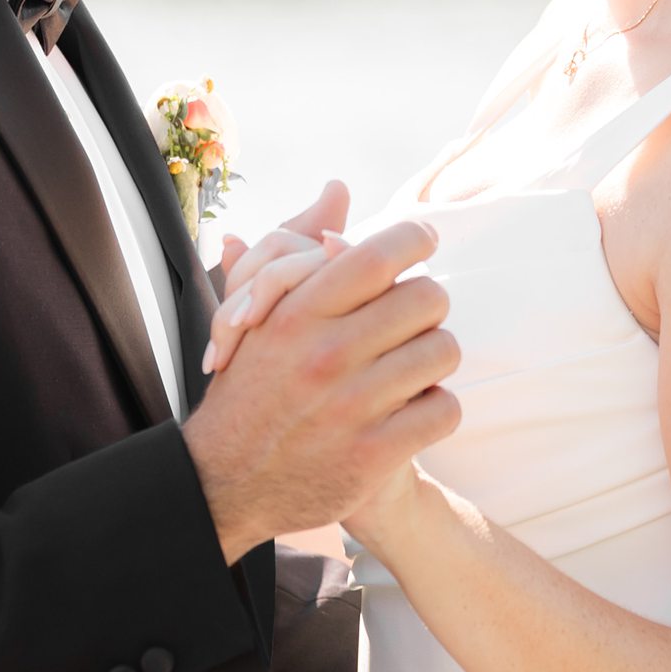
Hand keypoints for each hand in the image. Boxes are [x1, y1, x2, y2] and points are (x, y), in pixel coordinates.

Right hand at [182, 217, 458, 562]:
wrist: (226, 482)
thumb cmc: (252, 386)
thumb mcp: (258, 315)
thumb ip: (299, 250)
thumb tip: (338, 189)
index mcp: (297, 312)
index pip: (382, 254)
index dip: (416, 239)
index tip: (422, 244)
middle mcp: (325, 355)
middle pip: (428, 297)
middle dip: (426, 307)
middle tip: (410, 322)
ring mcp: (351, 407)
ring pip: (443, 351)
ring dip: (434, 358)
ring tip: (410, 368)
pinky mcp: (373, 455)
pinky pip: (444, 409)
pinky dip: (436, 408)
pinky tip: (411, 410)